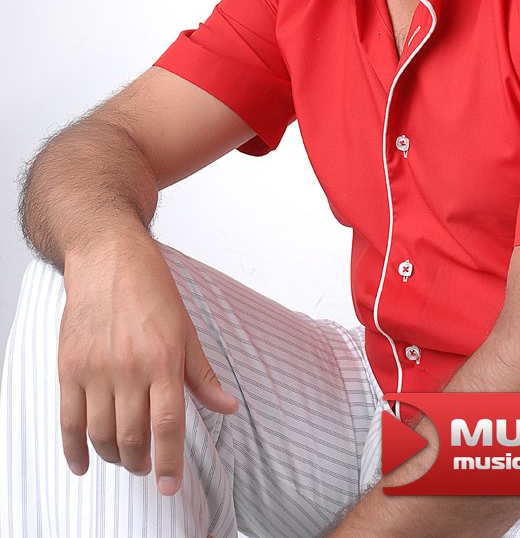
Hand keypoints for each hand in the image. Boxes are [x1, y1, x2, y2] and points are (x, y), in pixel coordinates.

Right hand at [58, 229, 238, 495]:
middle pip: (133, 437)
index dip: (169, 462)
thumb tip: (227, 407)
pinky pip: (69, 420)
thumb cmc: (150, 288)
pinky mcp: (69, 366)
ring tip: (125, 458)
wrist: (108, 257)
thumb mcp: (186, 329)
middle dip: (141, 463)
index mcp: (163, 359)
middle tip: (147, 467)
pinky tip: (83, 463)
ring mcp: (96, 368)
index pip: (167, 425)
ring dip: (114, 456)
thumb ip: (202, 375)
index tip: (170, 485)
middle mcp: (129, 367)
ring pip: (101, 434)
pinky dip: (74, 449)